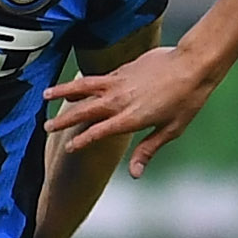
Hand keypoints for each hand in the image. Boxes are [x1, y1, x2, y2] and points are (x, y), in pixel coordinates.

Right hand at [43, 44, 215, 177]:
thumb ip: (148, 150)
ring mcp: (119, 82)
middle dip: (64, 120)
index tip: (69, 148)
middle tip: (46, 126)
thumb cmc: (187, 99)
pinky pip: (97, 77)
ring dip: (64, 91)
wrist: (192, 64)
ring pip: (84, 87)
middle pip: (84, 111)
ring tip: (46, 94)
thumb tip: (135, 174)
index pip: (98, 132)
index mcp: (131, 118)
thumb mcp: (171, 130)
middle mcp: (120, 100)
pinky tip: (76, 84)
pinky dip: (83, 82)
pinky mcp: (123, 69)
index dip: (82, 140)